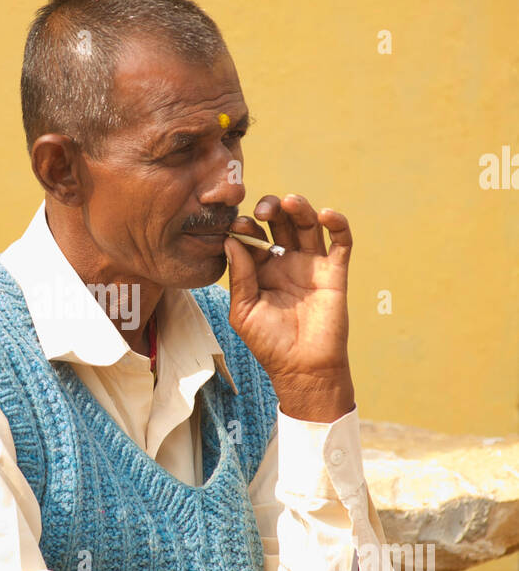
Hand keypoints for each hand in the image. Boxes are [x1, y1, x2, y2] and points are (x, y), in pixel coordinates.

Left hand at [224, 194, 354, 421]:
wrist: (302, 368)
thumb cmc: (269, 343)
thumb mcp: (243, 311)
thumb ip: (239, 276)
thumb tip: (230, 240)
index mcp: (259, 269)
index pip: (252, 236)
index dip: (246, 227)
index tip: (238, 225)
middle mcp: (284, 261)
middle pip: (279, 222)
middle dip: (271, 209)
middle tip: (263, 211)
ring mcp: (310, 265)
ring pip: (307, 224)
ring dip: (300, 207)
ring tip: (290, 202)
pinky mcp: (334, 272)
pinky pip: (341, 241)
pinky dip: (337, 223)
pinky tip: (325, 215)